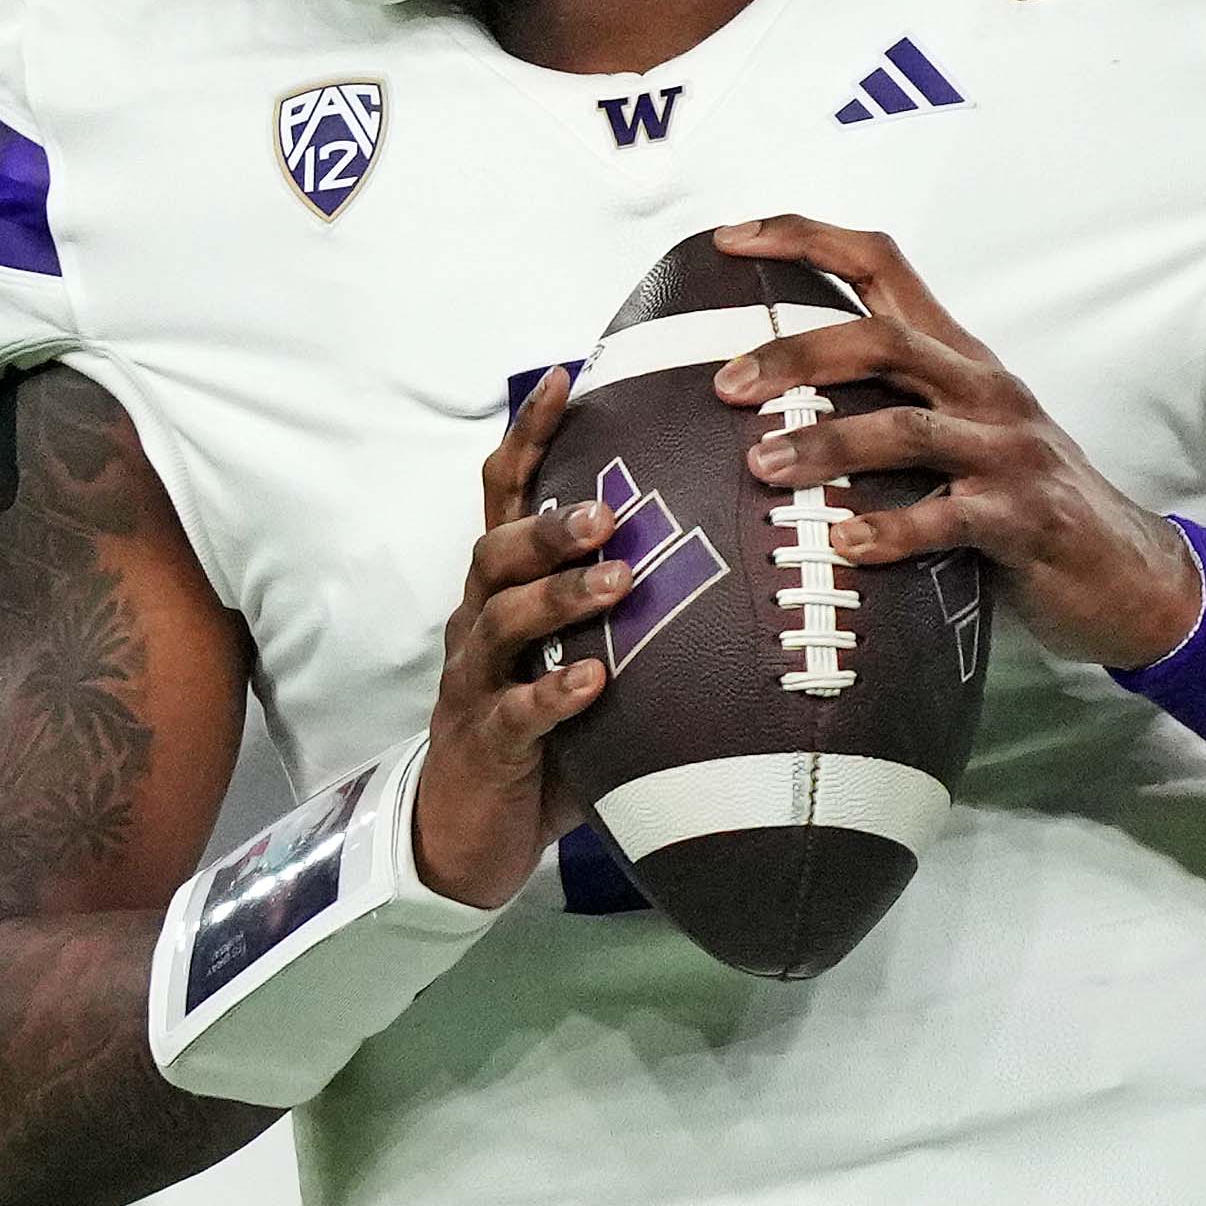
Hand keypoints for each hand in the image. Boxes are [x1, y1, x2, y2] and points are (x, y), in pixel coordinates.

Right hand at [410, 368, 621, 906]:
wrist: (471, 828)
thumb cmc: (545, 727)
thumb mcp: (582, 648)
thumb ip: (629, 602)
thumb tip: (735, 541)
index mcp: (503, 586)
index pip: (505, 494)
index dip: (529, 436)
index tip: (566, 377)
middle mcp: (480, 620)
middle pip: (497, 549)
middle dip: (550, 523)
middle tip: (609, 512)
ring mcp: (476, 680)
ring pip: (501, 620)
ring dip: (559, 596)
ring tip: (615, 583)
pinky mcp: (485, 742)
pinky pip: (514, 710)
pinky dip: (552, 693)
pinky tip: (592, 684)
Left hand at [709, 217, 1203, 667]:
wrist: (1127, 570)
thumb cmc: (1019, 501)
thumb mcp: (956, 435)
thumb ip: (882, 407)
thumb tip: (765, 406)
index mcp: (958, 358)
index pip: (882, 265)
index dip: (806, 239)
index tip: (732, 237)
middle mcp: (983, 390)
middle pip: (882, 342)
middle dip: (796, 356)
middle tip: (725, 384)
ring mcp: (1008, 452)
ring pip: (906, 429)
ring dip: (827, 445)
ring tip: (763, 465)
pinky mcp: (1026, 519)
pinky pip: (951, 518)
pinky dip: (893, 529)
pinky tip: (844, 545)